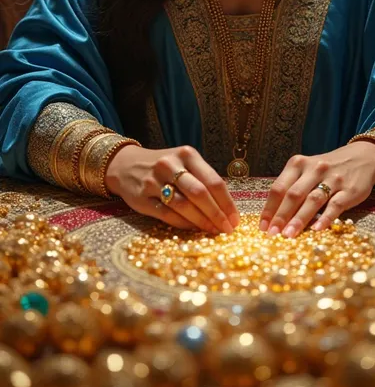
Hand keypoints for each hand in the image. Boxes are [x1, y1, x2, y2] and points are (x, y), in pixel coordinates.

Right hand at [105, 144, 239, 233]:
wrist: (125, 165)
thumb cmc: (164, 167)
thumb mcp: (184, 163)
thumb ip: (203, 179)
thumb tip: (227, 208)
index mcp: (187, 154)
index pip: (213, 180)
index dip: (227, 203)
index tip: (235, 219)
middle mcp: (170, 165)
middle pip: (200, 193)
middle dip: (217, 214)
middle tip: (227, 229)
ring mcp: (154, 181)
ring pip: (183, 206)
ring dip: (201, 222)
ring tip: (213, 231)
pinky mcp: (141, 198)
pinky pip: (167, 215)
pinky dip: (183, 224)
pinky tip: (193, 229)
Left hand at [259, 141, 374, 237]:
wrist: (362, 158)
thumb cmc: (326, 169)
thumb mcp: (306, 170)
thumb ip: (292, 187)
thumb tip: (273, 216)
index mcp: (298, 164)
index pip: (279, 187)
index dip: (269, 208)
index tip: (262, 227)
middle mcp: (314, 169)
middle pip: (294, 194)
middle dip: (281, 216)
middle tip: (273, 234)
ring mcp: (333, 179)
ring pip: (313, 200)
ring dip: (299, 219)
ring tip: (289, 235)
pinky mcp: (349, 190)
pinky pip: (335, 205)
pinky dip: (325, 217)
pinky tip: (316, 230)